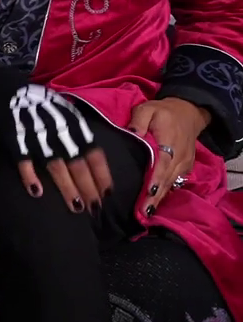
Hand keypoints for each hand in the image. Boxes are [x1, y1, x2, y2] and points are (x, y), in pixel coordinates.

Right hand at [0, 77, 113, 212]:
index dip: (102, 174)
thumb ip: (77, 132)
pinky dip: (30, 176)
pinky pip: (24, 161)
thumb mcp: (63, 111)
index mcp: (73, 123)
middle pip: (78, 164)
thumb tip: (92, 159)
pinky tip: (37, 192)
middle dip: (88, 188)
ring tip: (76, 208)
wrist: (3, 87)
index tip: (108, 194)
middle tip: (95, 209)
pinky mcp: (14, 139)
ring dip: (68, 188)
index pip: (94, 153)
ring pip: (56, 166)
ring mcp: (36, 135)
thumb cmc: (38, 103)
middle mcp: (58, 130)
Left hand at [132, 96, 210, 214]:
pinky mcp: (185, 166)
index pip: (161, 165)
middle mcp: (178, 157)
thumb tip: (132, 133)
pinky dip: (165, 192)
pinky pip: (175, 182)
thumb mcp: (148, 109)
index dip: (154, 180)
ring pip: (171, 184)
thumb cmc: (163, 112)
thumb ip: (138, 120)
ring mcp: (184, 163)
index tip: (147, 193)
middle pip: (166, 179)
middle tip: (142, 211)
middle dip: (154, 196)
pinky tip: (155, 202)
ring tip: (147, 212)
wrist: (188, 112)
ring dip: (159, 198)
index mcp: (169, 143)